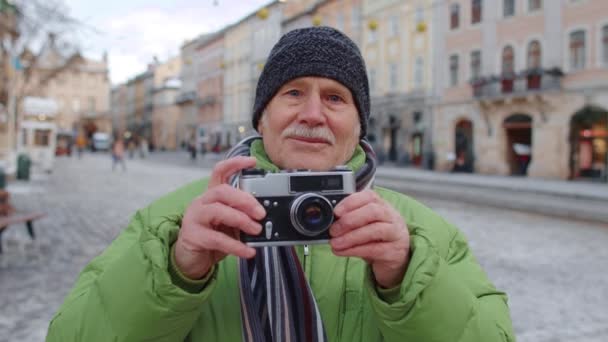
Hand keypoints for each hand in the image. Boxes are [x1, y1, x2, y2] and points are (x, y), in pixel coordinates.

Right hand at [173, 157, 265, 279]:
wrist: (191, 260)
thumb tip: (263, 215)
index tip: (252, 161)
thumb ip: (241, 215)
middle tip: (261, 213)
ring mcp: (194, 218)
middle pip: (222, 191)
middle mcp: (201, 202)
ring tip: (256, 230)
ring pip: (218, 211)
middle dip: (245, 200)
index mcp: (211, 195)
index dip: (235, 163)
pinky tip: (248, 251)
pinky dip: (236, 245)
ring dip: (241, 220)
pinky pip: (217, 239)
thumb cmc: (212, 238)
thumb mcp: (229, 224)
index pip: (219, 172)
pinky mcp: (193, 236)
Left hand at [329, 190, 410, 288]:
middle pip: (374, 211)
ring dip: (351, 237)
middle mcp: (392, 217)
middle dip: (350, 220)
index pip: (370, 196)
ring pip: (375, 230)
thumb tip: (329, 221)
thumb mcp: (365, 225)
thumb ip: (351, 219)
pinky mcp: (394, 251)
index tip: (336, 212)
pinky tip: (342, 251)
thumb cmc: (377, 238)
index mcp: (382, 206)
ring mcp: (395, 234)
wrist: (395, 259)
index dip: (351, 202)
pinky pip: (374, 249)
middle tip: (333, 230)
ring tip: (334, 243)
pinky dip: (355, 250)